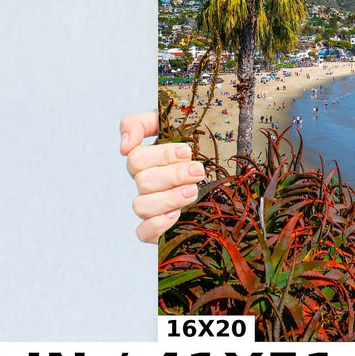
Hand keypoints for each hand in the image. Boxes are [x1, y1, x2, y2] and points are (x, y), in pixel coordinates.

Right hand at [120, 111, 204, 242]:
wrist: (230, 173)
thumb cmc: (203, 144)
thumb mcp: (176, 123)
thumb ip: (142, 124)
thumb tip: (124, 147)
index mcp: (149, 161)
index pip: (136, 159)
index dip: (160, 155)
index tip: (187, 151)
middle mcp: (148, 184)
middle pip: (142, 182)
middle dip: (173, 175)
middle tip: (198, 171)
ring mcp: (153, 206)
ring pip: (141, 206)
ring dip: (168, 198)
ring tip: (193, 191)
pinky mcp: (160, 228)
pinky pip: (143, 233)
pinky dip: (157, 225)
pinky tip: (176, 214)